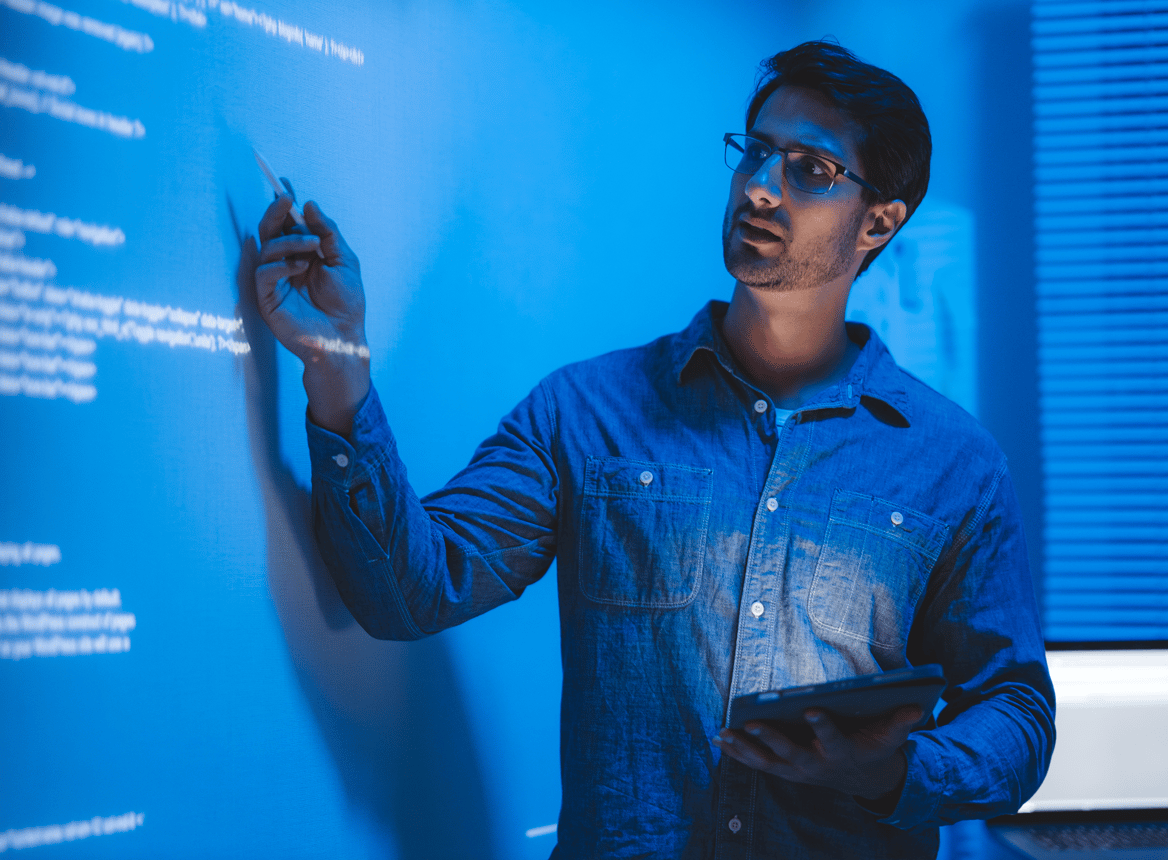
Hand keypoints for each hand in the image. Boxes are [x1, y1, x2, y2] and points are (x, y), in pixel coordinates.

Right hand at [252, 194, 369, 433]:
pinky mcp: (268, 298)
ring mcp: (275, 281)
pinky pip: (265, 272)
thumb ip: (328, 232)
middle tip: (286, 198)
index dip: (285, 203)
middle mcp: (286, 263)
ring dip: (290, 240)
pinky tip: (300, 266)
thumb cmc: (347, 304)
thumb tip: (309, 204)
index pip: (288, 223)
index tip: (284, 182)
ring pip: (268, 247)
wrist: (344, 339)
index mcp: (304, 254)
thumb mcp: (345, 261)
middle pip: (271, 230)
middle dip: (277, 211)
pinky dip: (281, 264)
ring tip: (313, 246)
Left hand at [713, 705, 921, 801]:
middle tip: (752, 722)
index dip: (822, 725)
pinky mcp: (784, 771)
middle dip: (771, 739)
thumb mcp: (890, 737)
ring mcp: (797, 771)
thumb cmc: (872, 748)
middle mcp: (816, 765)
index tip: (810, 708)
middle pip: (791, 753)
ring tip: (723, 732)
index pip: (832, 738)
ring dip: (745, 749)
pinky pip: (757, 764)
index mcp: (841, 752)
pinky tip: (720, 739)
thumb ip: (901, 722)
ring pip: (767, 762)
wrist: (861, 779)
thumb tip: (918, 707)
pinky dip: (738, 753)